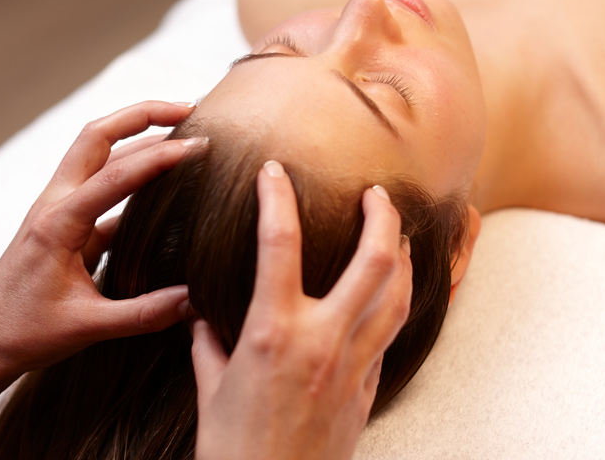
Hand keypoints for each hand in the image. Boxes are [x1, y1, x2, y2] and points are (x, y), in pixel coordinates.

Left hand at [0, 101, 204, 385]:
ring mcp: (56, 209)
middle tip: (188, 108)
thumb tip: (197, 301)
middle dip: (142, 114)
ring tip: (182, 131)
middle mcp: (54, 205)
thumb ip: (146, 314)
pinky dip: (132, 171)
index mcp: (57, 224)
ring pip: (96, 153)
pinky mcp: (62, 222)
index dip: (160, 157)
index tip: (199, 145)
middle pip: (97, 136)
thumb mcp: (89, 328)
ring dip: (136, 135)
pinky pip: (100, 184)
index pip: (115, 176)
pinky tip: (163, 182)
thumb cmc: (24, 336)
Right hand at [191, 160, 412, 459]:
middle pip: (373, 260)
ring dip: (402, 257)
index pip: (278, 243)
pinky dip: (396, 306)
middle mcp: (321, 340)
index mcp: (272, 331)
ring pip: (398, 295)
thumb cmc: (232, 448)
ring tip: (396, 236)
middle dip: (382, 217)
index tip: (274, 173)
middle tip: (377, 193)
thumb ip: (209, 345)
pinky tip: (391, 296)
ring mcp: (352, 364)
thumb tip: (202, 320)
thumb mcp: (211, 389)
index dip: (276, 198)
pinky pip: (391, 336)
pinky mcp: (367, 389)